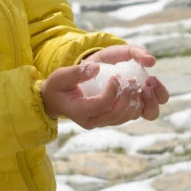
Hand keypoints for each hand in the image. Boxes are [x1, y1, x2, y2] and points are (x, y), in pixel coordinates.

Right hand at [41, 47, 168, 128]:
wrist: (54, 101)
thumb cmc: (57, 87)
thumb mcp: (60, 76)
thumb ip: (76, 72)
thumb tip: (96, 68)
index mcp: (78, 111)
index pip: (101, 104)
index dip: (112, 91)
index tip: (116, 76)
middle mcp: (90, 121)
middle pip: (115, 114)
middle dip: (127, 97)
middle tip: (132, 80)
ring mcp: (98, 123)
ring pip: (121, 118)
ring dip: (132, 103)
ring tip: (136, 85)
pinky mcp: (105, 121)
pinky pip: (123, 118)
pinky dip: (132, 107)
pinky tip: (135, 92)